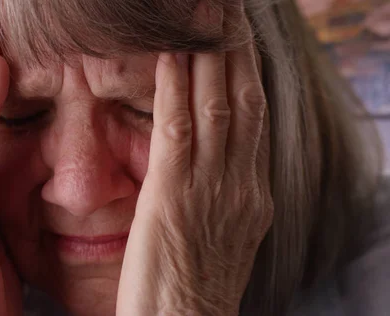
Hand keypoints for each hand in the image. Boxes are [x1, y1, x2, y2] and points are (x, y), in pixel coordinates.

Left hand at [117, 3, 272, 315]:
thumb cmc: (193, 291)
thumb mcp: (219, 237)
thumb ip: (218, 196)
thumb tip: (210, 163)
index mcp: (251, 195)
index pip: (254, 119)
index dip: (246, 73)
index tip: (237, 39)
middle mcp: (240, 184)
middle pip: (244, 101)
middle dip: (235, 49)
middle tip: (227, 10)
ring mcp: (212, 188)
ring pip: (218, 105)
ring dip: (210, 54)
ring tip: (204, 13)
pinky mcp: (174, 196)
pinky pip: (178, 128)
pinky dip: (176, 87)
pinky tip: (170, 55)